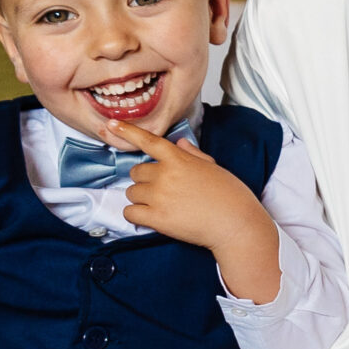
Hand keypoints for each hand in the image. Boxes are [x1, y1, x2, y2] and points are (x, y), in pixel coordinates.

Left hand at [109, 121, 280, 301]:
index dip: (128, 131)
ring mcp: (159, 197)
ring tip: (162, 205)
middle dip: (145, 180)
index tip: (112, 124)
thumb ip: (192, 154)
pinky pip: (130, 213)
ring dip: (141, 198)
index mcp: (179, 159)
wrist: (236, 224)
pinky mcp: (157, 219)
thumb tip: (180, 144)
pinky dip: (137, 215)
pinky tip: (151, 217)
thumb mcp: (213, 166)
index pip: (149, 141)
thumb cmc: (230, 195)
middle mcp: (165, 175)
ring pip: (132, 193)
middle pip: (136, 172)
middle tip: (163, 190)